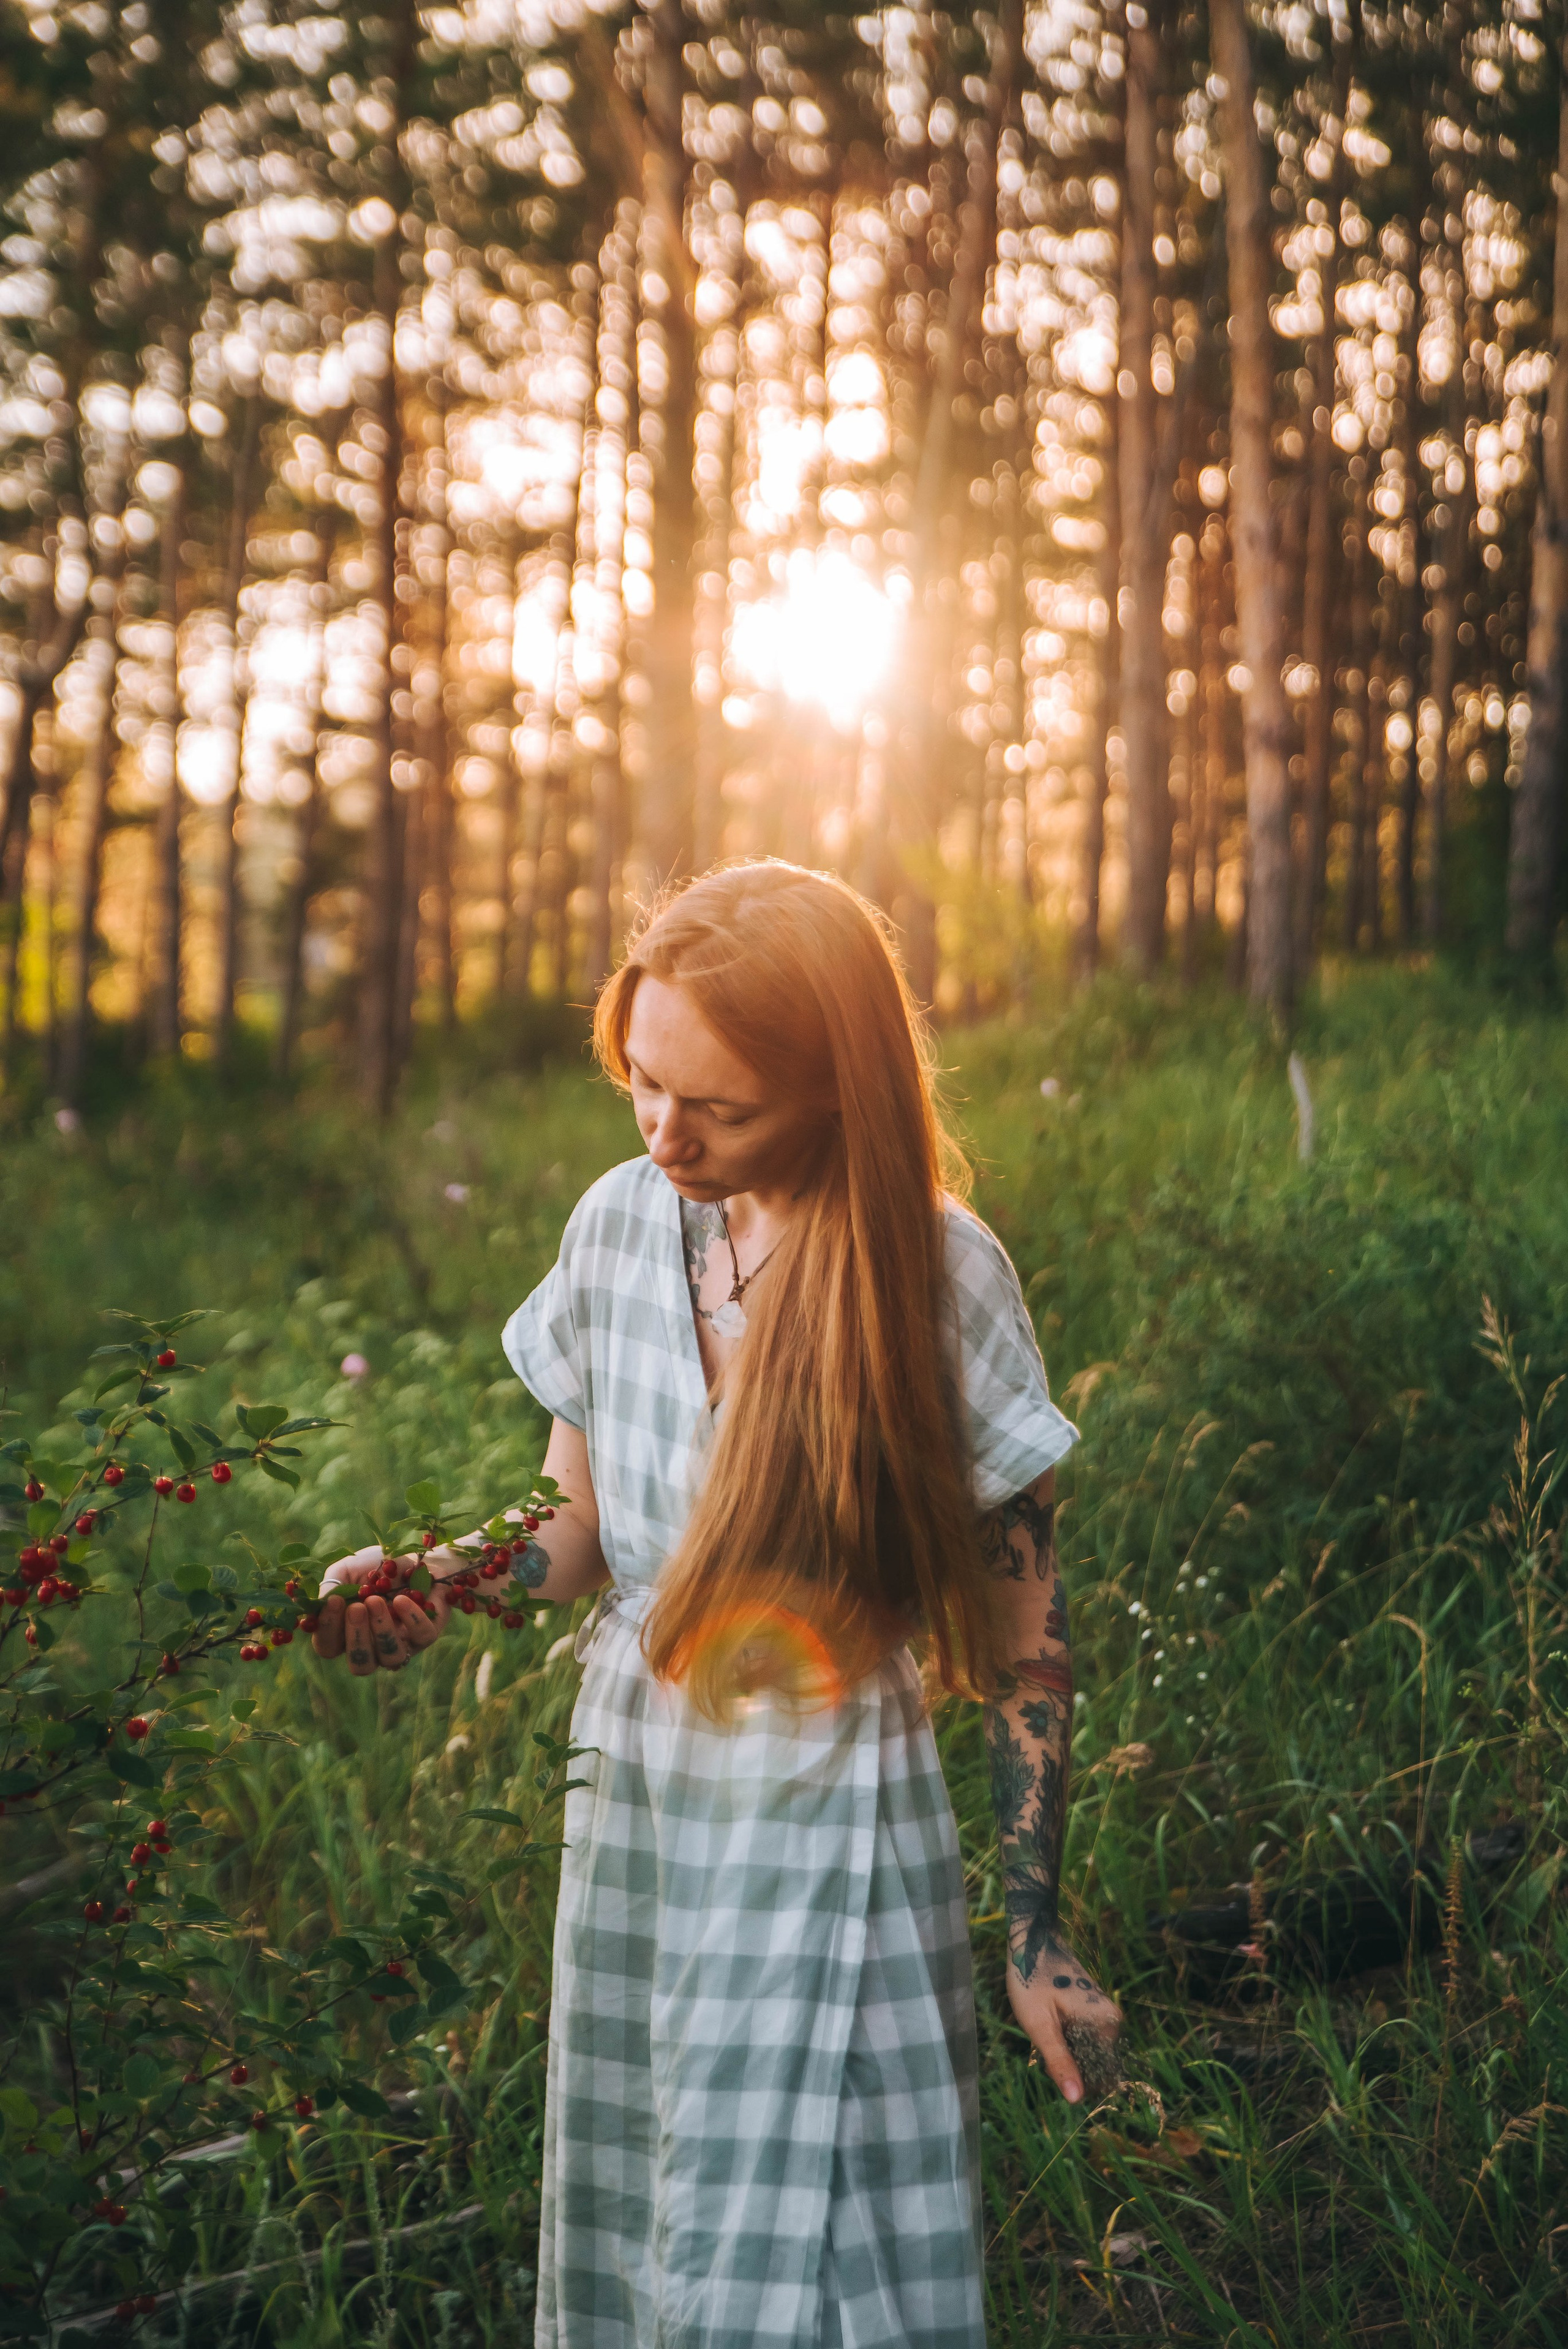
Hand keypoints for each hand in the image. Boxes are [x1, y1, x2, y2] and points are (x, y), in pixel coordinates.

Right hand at [311, 1548, 452, 1676]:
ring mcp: (400, 1644)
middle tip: (358, 1607)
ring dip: (382, 1631)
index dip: (327, 1628)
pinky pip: (420, 1638)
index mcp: (345, 1633)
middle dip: (356, 1637)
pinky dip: (411, 1619)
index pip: (328, 1646)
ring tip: (377, 1601)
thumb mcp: (349, 1569)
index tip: (334, 1601)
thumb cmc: (377, 1566)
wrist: (416, 1556)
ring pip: (391, 1658)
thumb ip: (332, 1584)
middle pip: (360, 1665)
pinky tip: (401, 1599)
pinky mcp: (425, 1636)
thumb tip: (320, 1603)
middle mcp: (372, 1646)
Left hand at [1007, 1936, 1121, 2105]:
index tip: (1050, 2062)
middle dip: (1068, 2063)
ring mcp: (1102, 2013)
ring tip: (1045, 2029)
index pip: (1101, 2076)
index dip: (1074, 2078)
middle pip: (1092, 2063)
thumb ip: (1060, 2062)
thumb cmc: (1032, 1981)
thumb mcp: (1040, 2026)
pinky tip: (1049, 2023)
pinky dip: (1064, 2038)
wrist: (1032, 1940)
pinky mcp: (1092, 2009)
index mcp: (1106, 2024)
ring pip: (1085, 2051)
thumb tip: (1077, 2100)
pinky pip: (1082, 2037)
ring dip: (1064, 2051)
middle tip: (1044, 2041)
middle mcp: (1111, 2019)